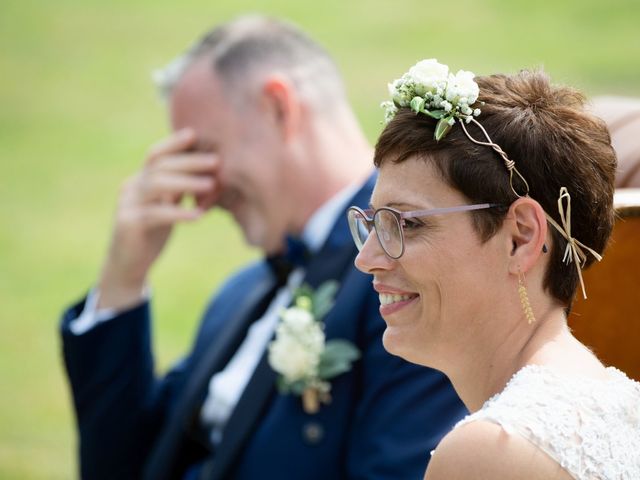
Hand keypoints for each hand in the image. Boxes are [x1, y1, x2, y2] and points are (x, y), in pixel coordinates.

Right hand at [97, 128, 219, 309]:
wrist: (127, 266)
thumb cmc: (151, 235)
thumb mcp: (166, 208)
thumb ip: (177, 192)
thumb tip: (204, 175)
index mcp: (139, 181)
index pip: (155, 155)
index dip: (173, 143)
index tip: (194, 134)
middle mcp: (130, 187)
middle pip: (160, 166)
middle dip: (190, 162)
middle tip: (215, 161)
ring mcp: (126, 204)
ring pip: (157, 185)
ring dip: (187, 183)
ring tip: (211, 184)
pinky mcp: (128, 224)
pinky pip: (156, 214)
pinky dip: (179, 213)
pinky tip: (197, 215)